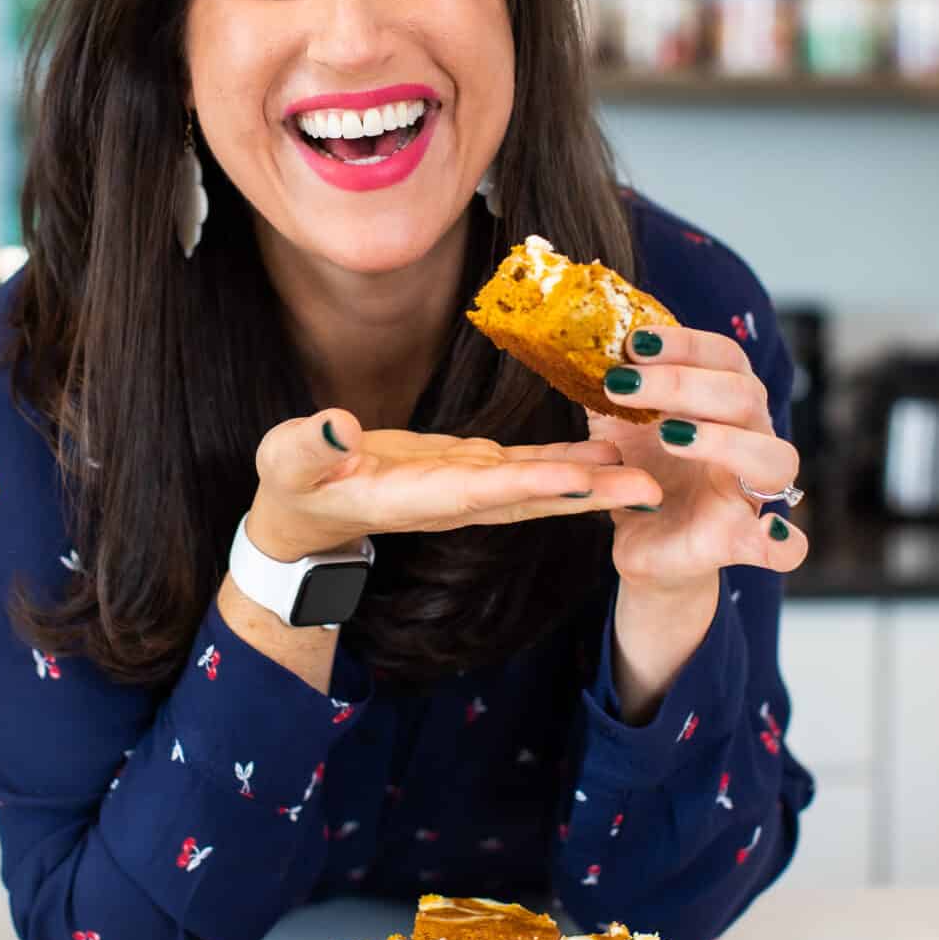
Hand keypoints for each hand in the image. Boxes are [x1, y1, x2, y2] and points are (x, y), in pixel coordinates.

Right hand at [247, 408, 663, 562]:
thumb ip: (309, 445)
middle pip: (530, 501)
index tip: (579, 481)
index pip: (477, 492)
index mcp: (412, 497)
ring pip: (539, 489)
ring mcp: (465, 490)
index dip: (528, 488)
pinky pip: (528, 470)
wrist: (305, 515)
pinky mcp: (469, 473)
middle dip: (589, 497)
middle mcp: (451, 500)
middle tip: (651, 491)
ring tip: (647, 473)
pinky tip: (606, 450)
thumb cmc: (290, 483)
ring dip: (593, 483)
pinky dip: (568, 464)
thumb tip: (333, 424)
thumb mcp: (286, 460)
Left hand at [590, 324, 809, 591]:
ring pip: (773, 457)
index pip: (725, 358)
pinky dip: (785, 541)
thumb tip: (585, 339)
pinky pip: (786, 548)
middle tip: (622, 383)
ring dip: (723, 441)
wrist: (644, 540)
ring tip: (670, 435)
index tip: (634, 341)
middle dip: (682, 383)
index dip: (685, 344)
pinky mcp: (741, 539)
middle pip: (745, 396)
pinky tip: (769, 532)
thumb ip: (612, 385)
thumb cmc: (642, 470)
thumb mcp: (619, 423)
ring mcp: (751, 491)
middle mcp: (750, 439)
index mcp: (725, 404)